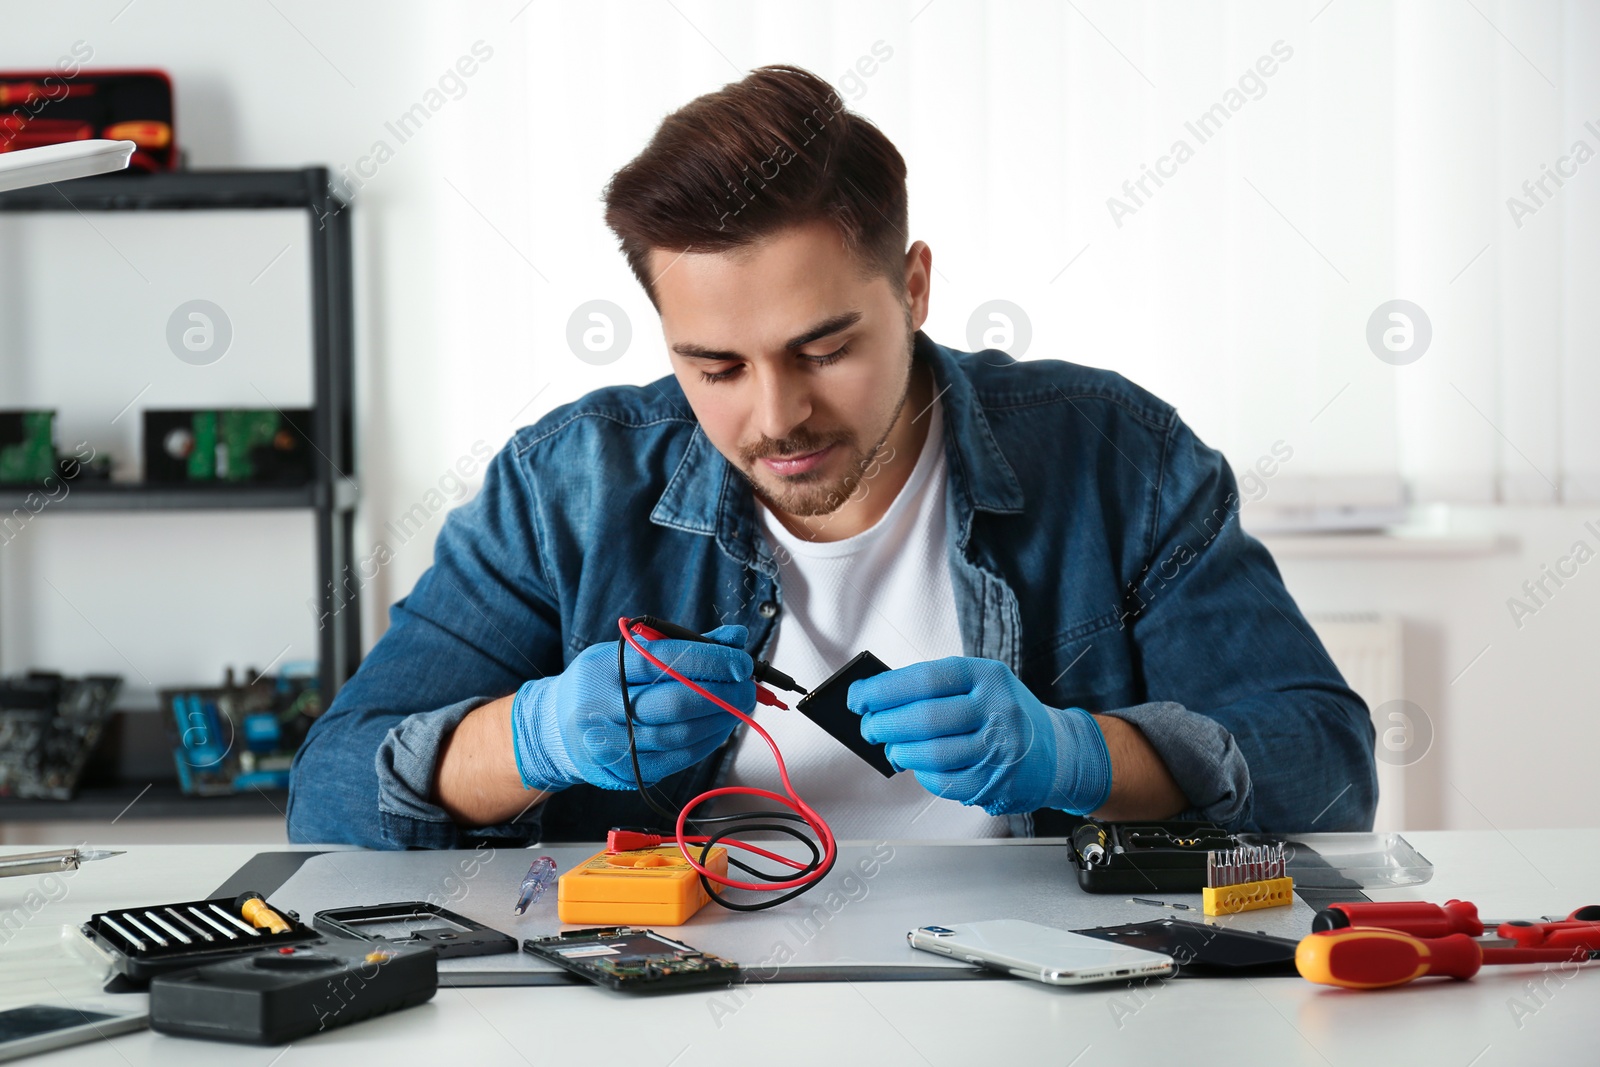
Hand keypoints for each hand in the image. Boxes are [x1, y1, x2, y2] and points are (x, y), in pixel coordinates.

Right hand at [510, 624, 753, 791]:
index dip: (709, 660)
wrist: (555, 728)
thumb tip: (733, 638)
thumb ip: (680, 644)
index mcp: (603, 668)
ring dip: (721, 720)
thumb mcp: (627, 652)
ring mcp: (611, 745)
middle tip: (747, 687)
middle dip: (723, 694)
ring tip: (739, 706)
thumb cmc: (600, 683)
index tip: (740, 660)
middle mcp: (602, 708)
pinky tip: (720, 728)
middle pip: (675, 703)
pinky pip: (677, 758)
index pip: (664, 661)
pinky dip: (706, 742)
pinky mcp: (625, 772)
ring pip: (680, 735)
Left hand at [847, 656, 1110, 815]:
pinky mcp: (995, 783)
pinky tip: (919, 765)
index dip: (884, 689)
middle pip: (925, 718)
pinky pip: (944, 781)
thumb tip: (878, 701)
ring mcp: (999, 749)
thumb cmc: (1004, 713)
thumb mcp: (980, 685)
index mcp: (988, 676)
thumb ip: (936, 690)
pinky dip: (922, 773)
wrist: (1056, 753)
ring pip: (932, 754)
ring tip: (891, 748)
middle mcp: (997, 709)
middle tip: (869, 726)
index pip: (926, 679)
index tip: (858, 696)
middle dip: (885, 724)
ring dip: (900, 752)